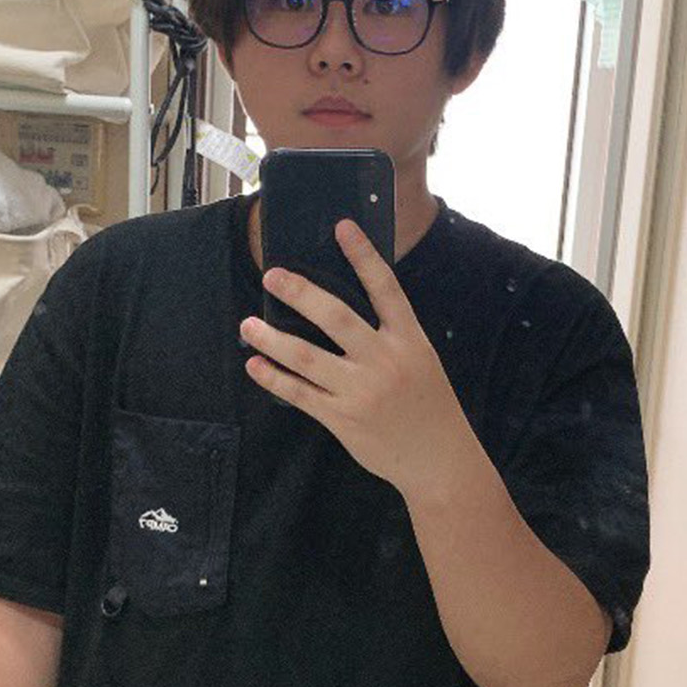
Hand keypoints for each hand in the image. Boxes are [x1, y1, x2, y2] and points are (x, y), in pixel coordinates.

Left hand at [239, 218, 462, 496]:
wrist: (438, 460)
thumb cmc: (428, 406)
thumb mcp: (420, 360)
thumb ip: (388, 335)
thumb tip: (340, 310)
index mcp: (410, 340)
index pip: (385, 288)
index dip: (363, 255)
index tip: (342, 226)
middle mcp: (385, 360)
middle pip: (336, 317)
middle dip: (300, 293)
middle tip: (272, 275)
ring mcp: (362, 391)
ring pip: (308, 357)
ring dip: (273, 338)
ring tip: (248, 324)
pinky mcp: (343, 419)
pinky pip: (300, 393)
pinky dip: (274, 378)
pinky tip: (256, 366)